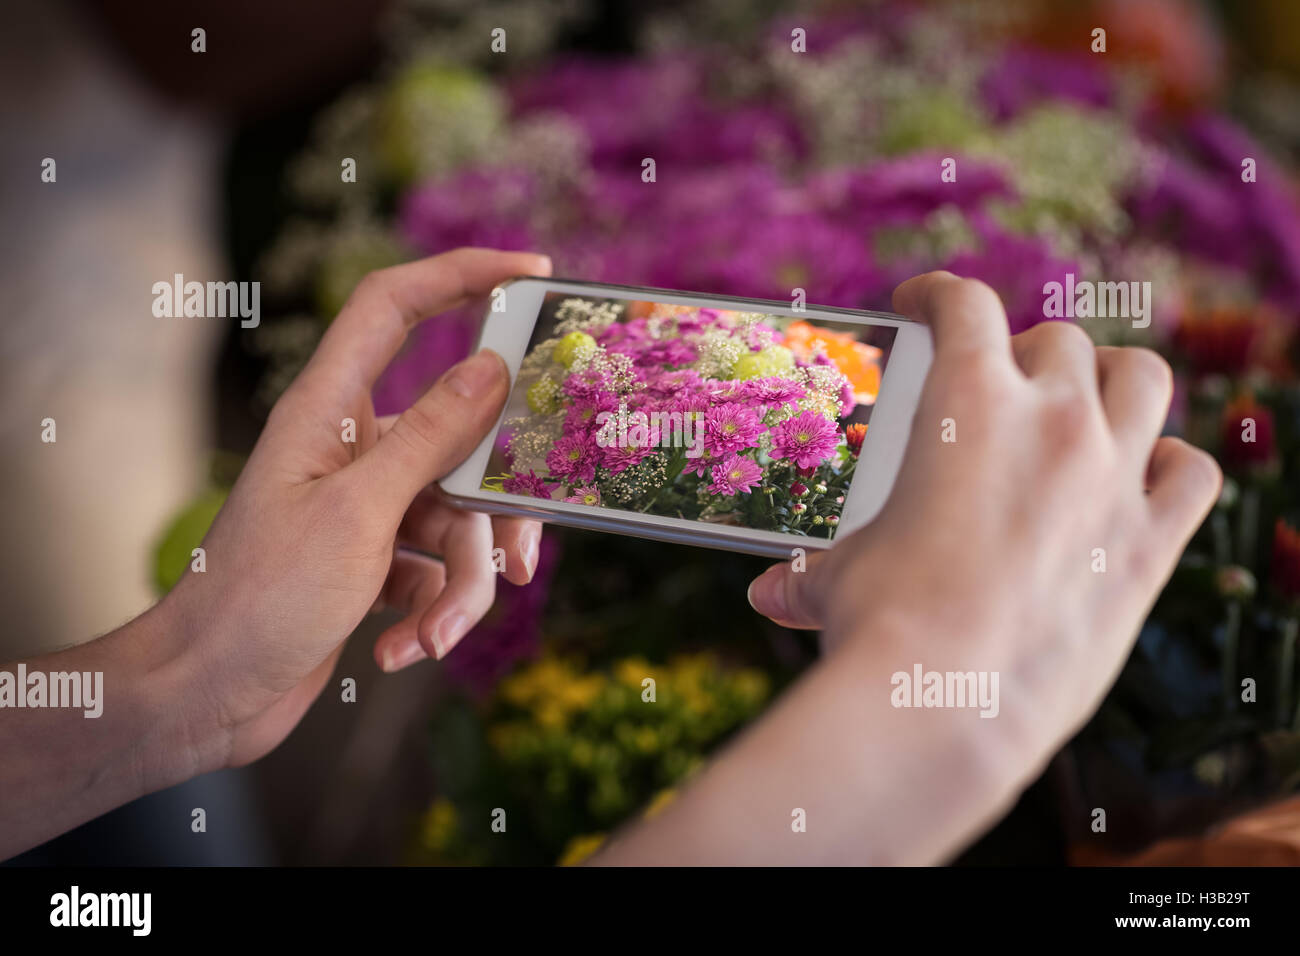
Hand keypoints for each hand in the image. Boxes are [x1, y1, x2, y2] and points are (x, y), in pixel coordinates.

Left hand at [164, 247, 550, 768]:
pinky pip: (439, 568)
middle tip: (523, 562)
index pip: (396, 306)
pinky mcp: (379, 559)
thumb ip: (431, 437)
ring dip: (460, 590)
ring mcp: (369, 505)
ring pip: (461, 523)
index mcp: (330, 409)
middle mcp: (354, 447)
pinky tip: (400, 649)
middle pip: (463, 445)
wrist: (208, 694)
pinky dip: (431, 613)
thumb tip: (492, 368)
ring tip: (432, 637)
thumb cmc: (259, 597)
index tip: (533, 271)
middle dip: (494, 520)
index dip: (462, 274)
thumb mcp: (359, 514)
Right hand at [747, 271, 1220, 767]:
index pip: (964, 303)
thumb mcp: (836, 580)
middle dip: (1025, 355)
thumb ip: (808, 575)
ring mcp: (1111, 476)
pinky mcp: (1149, 542)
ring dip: (1112, 382)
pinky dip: (1170, 467)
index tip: (925, 301)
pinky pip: (1192, 473)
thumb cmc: (880, 625)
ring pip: (1141, 379)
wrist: (946, 703)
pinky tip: (1143, 479)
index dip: (939, 292)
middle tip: (1001, 387)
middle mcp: (1052, 420)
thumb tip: (769, 595)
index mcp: (966, 402)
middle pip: (1058, 341)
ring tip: (1085, 406)